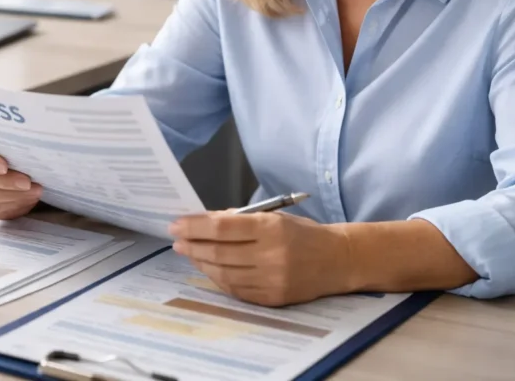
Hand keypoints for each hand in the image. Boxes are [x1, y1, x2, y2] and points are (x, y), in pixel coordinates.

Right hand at [0, 131, 42, 219]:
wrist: (15, 164)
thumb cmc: (12, 147)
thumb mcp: (12, 140)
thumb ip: (13, 141)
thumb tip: (31, 148)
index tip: (4, 167)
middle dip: (6, 182)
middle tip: (28, 183)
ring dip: (13, 195)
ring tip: (34, 192)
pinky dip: (10, 206)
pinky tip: (25, 201)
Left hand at [168, 211, 353, 306]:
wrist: (337, 260)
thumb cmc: (302, 233)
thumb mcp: (274, 216)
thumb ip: (240, 219)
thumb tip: (204, 220)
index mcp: (271, 228)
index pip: (222, 228)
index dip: (195, 226)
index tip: (176, 224)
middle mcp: (271, 255)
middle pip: (219, 252)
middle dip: (192, 245)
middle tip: (177, 240)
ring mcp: (272, 280)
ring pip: (224, 273)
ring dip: (201, 262)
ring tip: (189, 252)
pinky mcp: (272, 298)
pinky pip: (236, 290)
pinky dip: (218, 278)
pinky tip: (209, 268)